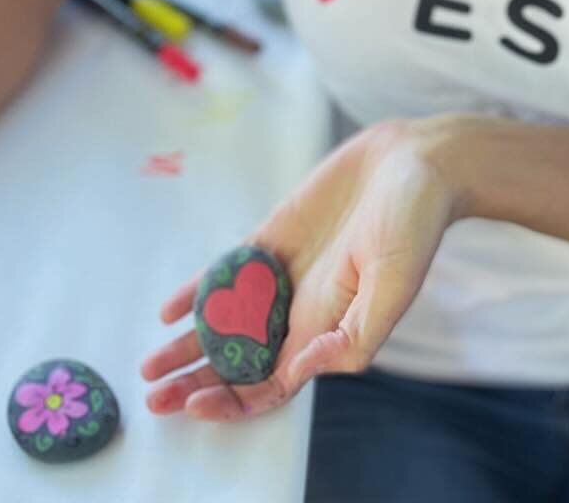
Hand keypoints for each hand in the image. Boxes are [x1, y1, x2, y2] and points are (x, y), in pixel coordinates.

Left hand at [140, 119, 459, 421]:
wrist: (417, 162)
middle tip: (153, 394)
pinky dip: (199, 290)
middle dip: (196, 378)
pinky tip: (172, 307)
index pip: (269, 383)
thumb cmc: (416, 224)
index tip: (195, 406)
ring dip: (189, 343)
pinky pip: (228, 270)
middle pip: (238, 358)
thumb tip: (300, 368)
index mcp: (327, 329)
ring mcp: (285, 270)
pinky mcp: (275, 234)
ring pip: (227, 318)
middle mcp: (300, 307)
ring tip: (151, 362)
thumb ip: (352, 338)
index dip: (232, 401)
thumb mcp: (394, 288)